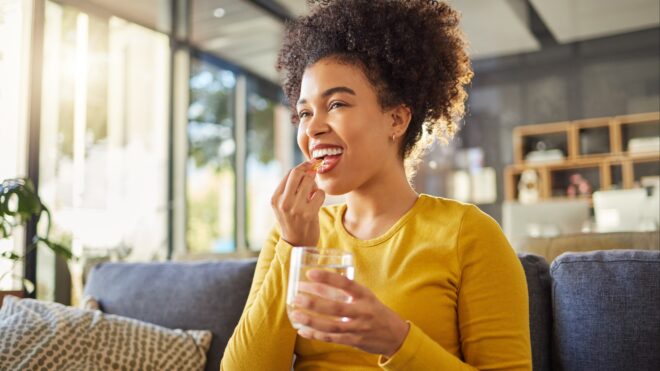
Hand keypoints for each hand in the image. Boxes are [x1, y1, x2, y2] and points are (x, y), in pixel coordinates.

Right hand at [271, 161, 325, 246]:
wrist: (297, 243)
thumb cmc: (293, 220)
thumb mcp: (284, 204)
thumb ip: (290, 188)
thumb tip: (308, 167)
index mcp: (275, 198)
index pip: (289, 173)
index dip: (302, 166)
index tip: (311, 164)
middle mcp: (283, 202)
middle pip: (298, 173)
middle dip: (309, 169)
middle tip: (315, 169)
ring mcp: (295, 208)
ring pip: (310, 181)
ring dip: (315, 184)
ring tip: (312, 193)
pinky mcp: (308, 214)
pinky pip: (319, 193)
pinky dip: (320, 195)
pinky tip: (316, 203)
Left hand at [291, 269, 409, 356]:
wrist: (395, 335)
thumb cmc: (375, 311)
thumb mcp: (366, 297)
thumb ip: (347, 291)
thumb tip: (319, 282)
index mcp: (365, 295)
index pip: (346, 284)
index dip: (327, 278)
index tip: (309, 273)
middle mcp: (362, 311)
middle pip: (336, 308)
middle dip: (314, 302)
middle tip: (297, 296)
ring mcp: (358, 328)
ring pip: (332, 326)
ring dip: (311, 321)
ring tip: (296, 314)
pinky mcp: (354, 341)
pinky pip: (332, 338)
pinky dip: (316, 335)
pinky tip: (303, 330)